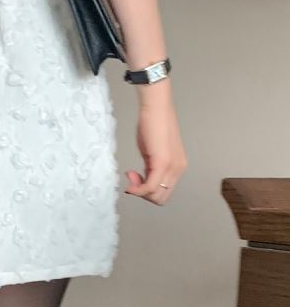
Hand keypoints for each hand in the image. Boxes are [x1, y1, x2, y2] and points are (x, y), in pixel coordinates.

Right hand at [124, 90, 186, 204]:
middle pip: (160, 198)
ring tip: (131, 174)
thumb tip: (141, 179)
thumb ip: (150, 167)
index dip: (147, 190)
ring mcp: (171, 167)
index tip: (134, 176)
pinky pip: (150, 187)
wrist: (156, 108)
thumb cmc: (153, 124)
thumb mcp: (152, 152)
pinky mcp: (162, 163)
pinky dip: (138, 189)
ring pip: (156, 196)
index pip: (164, 192)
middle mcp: (178, 170)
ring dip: (140, 191)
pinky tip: (129, 182)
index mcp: (177, 167)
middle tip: (132, 176)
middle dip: (143, 193)